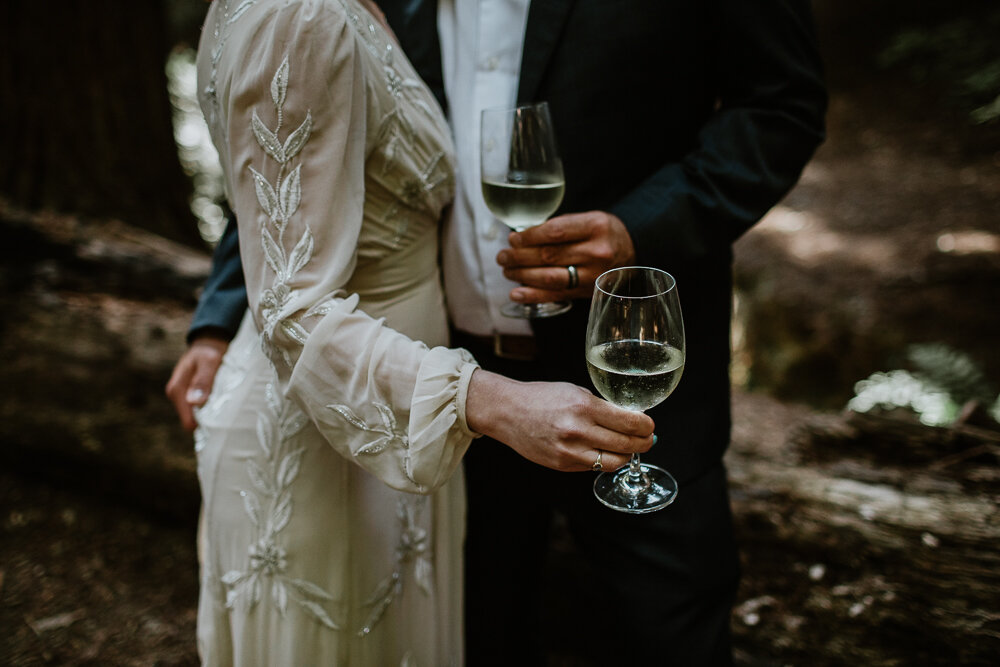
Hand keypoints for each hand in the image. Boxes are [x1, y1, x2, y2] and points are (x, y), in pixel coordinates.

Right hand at [164, 333, 228, 430]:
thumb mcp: (208, 362)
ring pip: (197, 416)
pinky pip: (200, 409)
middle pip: (192, 420)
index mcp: (177, 389)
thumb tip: (194, 403)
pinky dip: (211, 409)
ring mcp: (183, 397)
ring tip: (225, 408)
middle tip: (226, 416)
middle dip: (208, 420)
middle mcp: (177, 396)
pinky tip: (222, 405)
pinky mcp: (190, 397)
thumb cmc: (208, 352)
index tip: (219, 424)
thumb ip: (202, 381)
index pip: (187, 419)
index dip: (203, 424)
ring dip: (210, 414)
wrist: (208, 345)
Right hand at [465, 370, 653, 471]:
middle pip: (627, 445)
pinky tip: (604, 452)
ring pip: (614, 462)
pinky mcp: (562, 465)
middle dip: (644, 443)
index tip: (650, 426)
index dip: (646, 426)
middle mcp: (579, 430)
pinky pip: (594, 467)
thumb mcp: (575, 392)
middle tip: (648, 440)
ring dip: (627, 456)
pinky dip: (604, 460)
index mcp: (585, 406)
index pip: (630, 423)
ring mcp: (570, 451)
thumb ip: (601, 407)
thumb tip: (631, 421)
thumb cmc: (542, 397)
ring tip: (629, 449)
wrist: (509, 412)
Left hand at [496, 210, 634, 302]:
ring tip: (507, 270)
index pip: (555, 232)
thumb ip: (561, 226)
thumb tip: (521, 237)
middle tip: (503, 256)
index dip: (529, 237)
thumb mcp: (590, 219)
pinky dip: (533, 296)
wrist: (632, 253)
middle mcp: (596, 252)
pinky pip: (556, 295)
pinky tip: (516, 293)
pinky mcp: (588, 292)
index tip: (513, 238)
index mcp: (596, 226)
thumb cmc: (604, 233)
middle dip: (519, 256)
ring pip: (550, 277)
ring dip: (522, 275)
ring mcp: (593, 275)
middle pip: (549, 255)